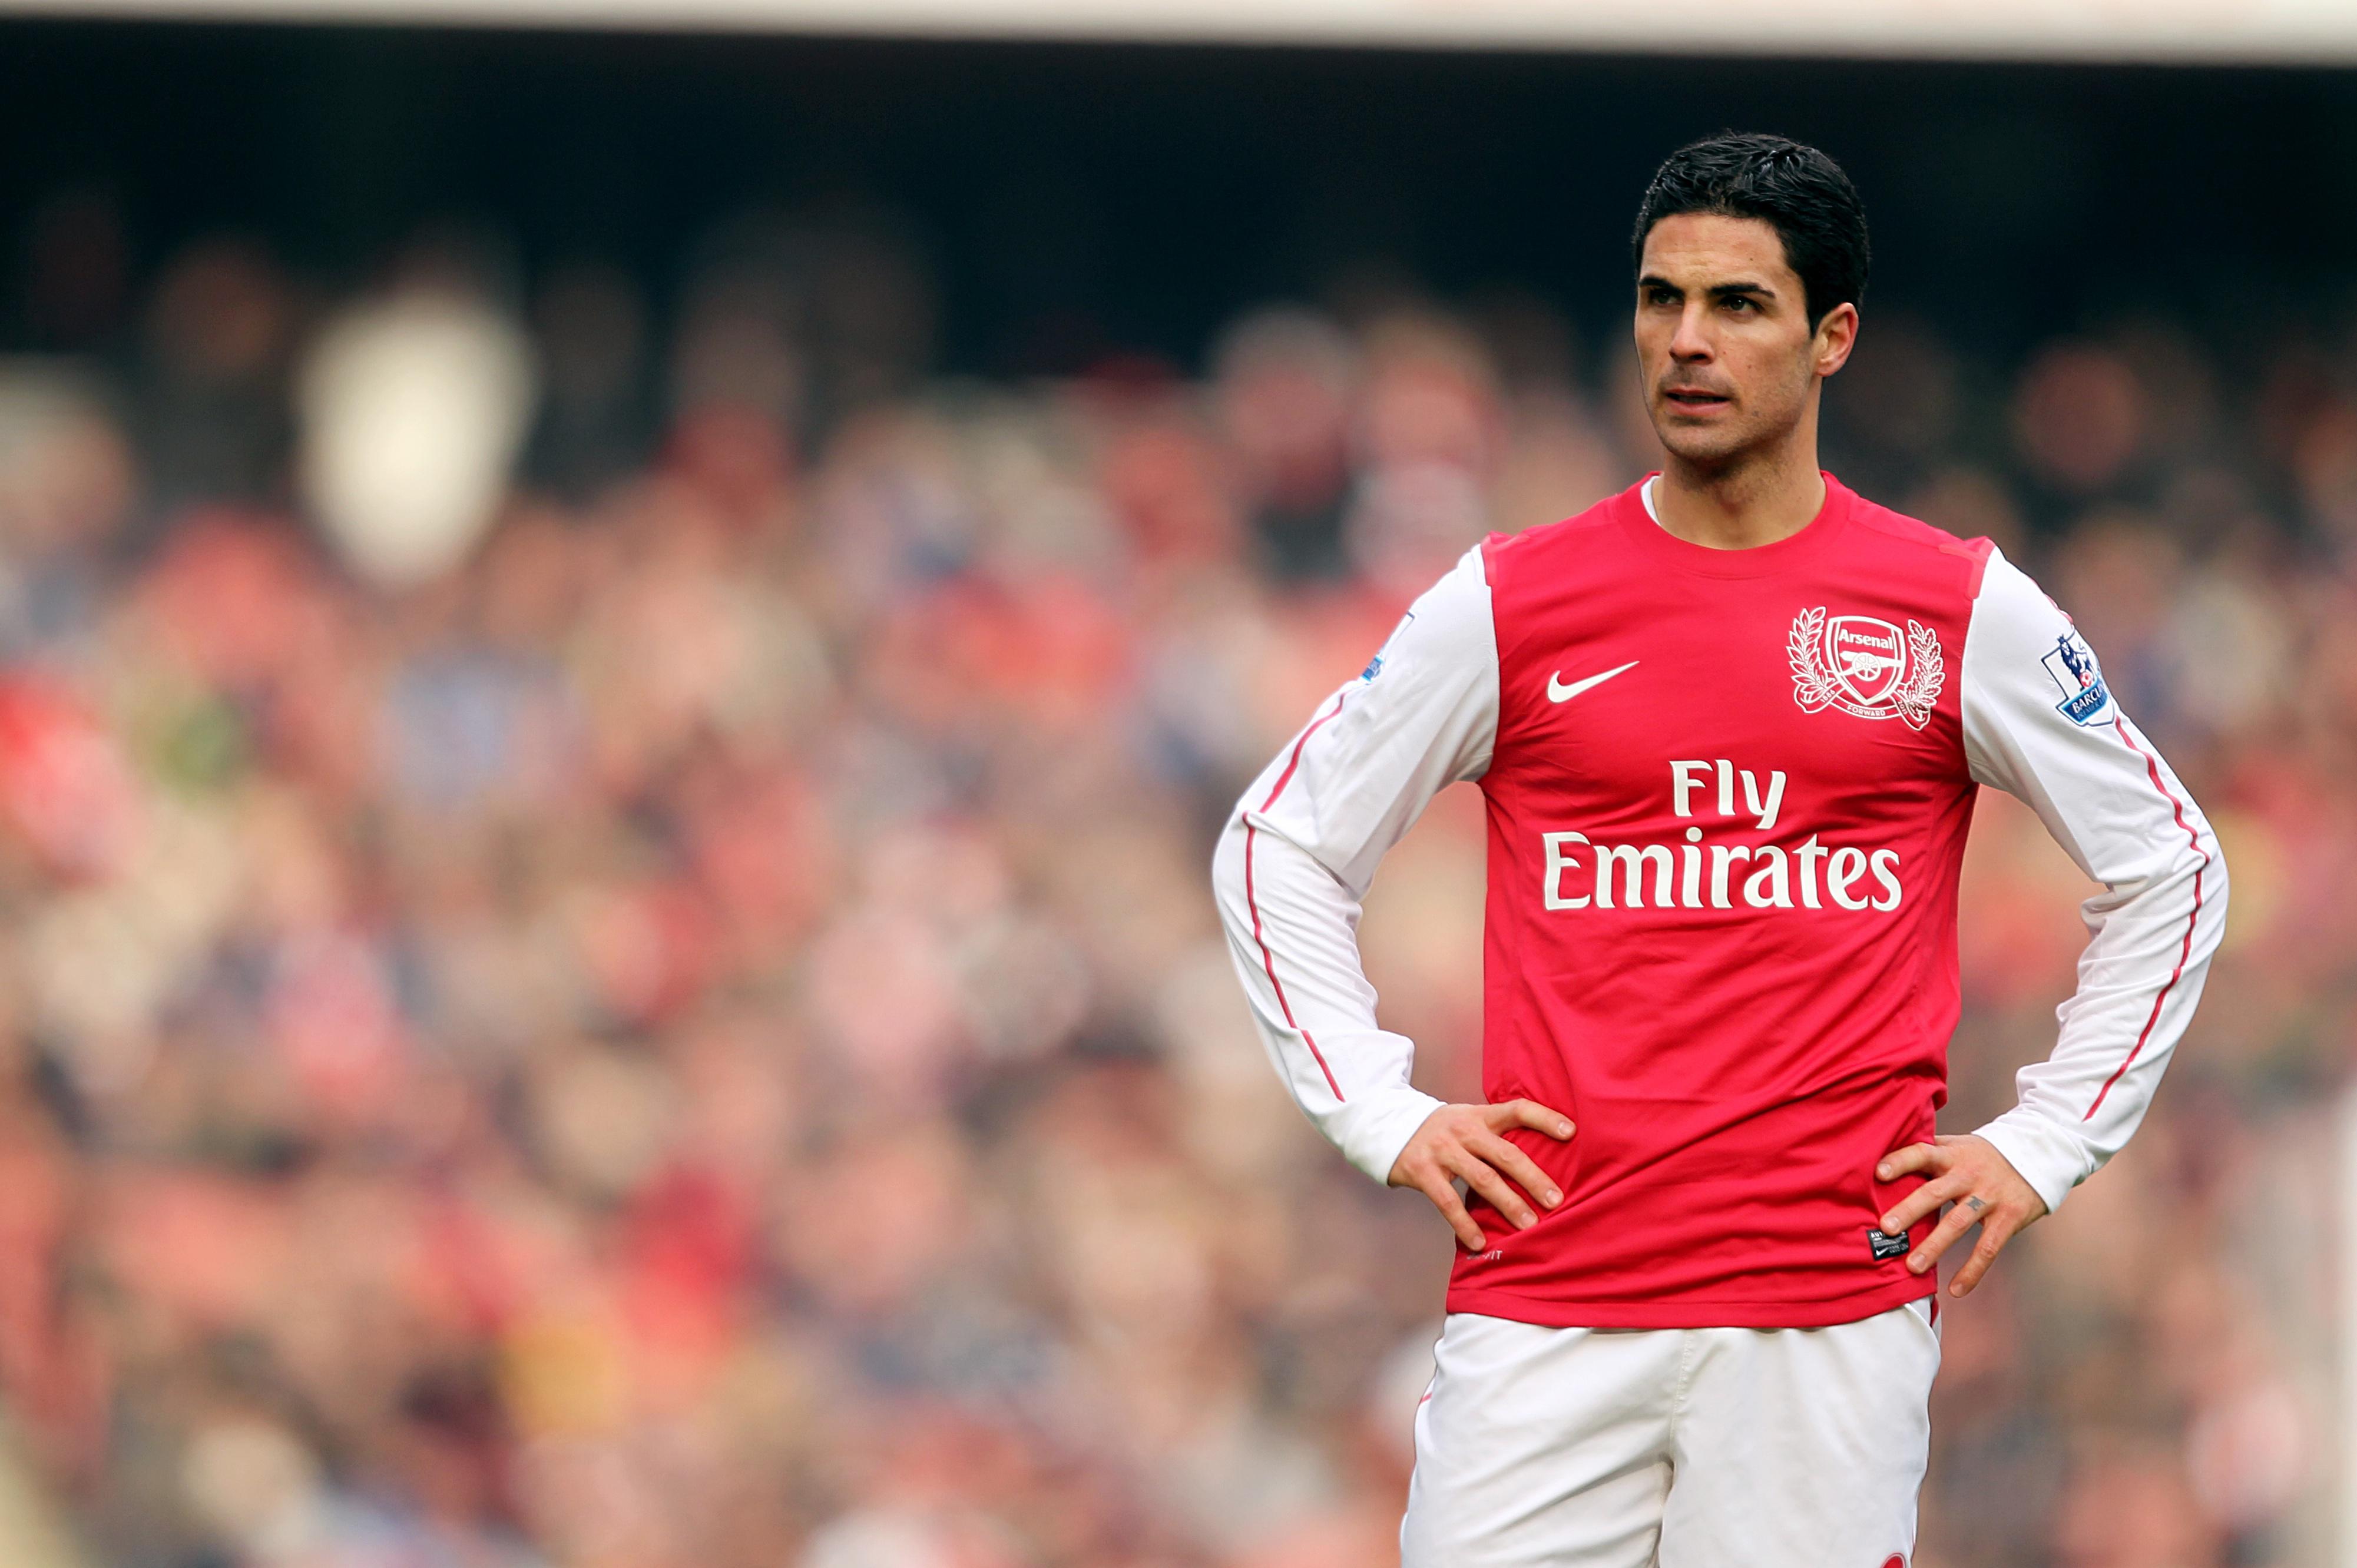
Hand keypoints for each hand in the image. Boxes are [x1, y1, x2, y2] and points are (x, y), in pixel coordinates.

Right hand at [1387, 1100, 1575, 1250]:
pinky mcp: (1422, 1171)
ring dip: (1508, 1203)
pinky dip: (1464, 1224)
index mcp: (1479, 1116)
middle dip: (1534, 1177)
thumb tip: (1541, 1165)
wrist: (1385, 1126)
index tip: (1571, 1132)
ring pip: (1482, 1178)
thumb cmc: (1440, 1132)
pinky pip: (1448, 1201)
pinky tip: (1479, 1241)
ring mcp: (1442, 1150)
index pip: (1517, 1110)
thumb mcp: (1466, 1122)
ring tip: (1529, 1224)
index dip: (1544, 1118)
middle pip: (1505, 1153)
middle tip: (1556, 1200)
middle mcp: (1463, 1130)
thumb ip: (1495, 1137)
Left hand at [1874, 1134, 2047, 1296]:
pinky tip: (1955, 1290)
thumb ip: (1928, 1151)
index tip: (1878, 1173)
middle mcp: (1968, 1175)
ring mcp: (1989, 1197)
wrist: (2038, 1156)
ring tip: (1912, 1266)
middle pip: (1934, 1193)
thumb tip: (1882, 1155)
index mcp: (1951, 1155)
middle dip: (1909, 1210)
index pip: (1922, 1153)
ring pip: (1957, 1223)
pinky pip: (1987, 1248)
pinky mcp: (2008, 1219)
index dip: (1901, 1161)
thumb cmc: (1983, 1155)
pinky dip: (1972, 1271)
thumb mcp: (1957, 1145)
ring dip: (1934, 1246)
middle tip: (1886, 1228)